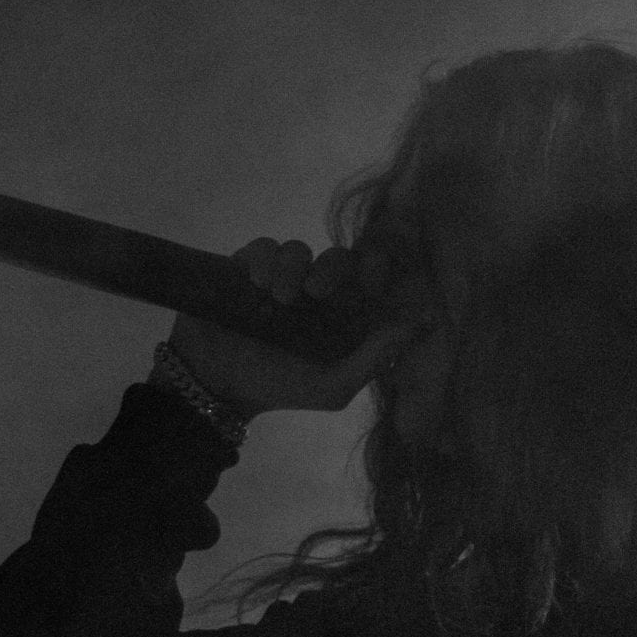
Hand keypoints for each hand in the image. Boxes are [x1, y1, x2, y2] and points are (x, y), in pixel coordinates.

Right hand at [165, 236, 434, 418]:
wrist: (214, 387)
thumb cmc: (278, 389)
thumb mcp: (332, 388)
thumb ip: (375, 357)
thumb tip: (423, 324)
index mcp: (343, 318)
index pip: (373, 281)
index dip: (380, 270)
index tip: (374, 277)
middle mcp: (317, 294)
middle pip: (339, 258)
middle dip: (334, 267)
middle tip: (318, 290)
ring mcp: (283, 278)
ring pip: (299, 249)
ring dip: (292, 267)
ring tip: (278, 297)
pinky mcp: (247, 268)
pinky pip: (264, 247)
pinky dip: (264, 260)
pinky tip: (257, 283)